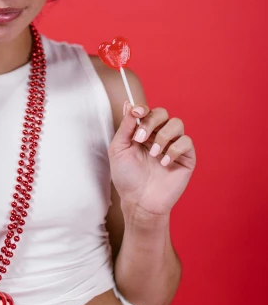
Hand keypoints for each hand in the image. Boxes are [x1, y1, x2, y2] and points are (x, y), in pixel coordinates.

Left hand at [108, 102, 196, 216]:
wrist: (139, 201)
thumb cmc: (127, 177)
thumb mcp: (119, 149)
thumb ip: (126, 126)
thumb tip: (128, 103)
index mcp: (143, 132)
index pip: (148, 111)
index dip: (143, 108)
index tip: (137, 113)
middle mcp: (159, 136)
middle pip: (163, 113)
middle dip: (151, 122)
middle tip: (140, 138)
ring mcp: (173, 146)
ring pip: (177, 123)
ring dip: (163, 136)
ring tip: (153, 154)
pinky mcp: (186, 158)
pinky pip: (186, 142)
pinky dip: (175, 150)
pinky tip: (164, 163)